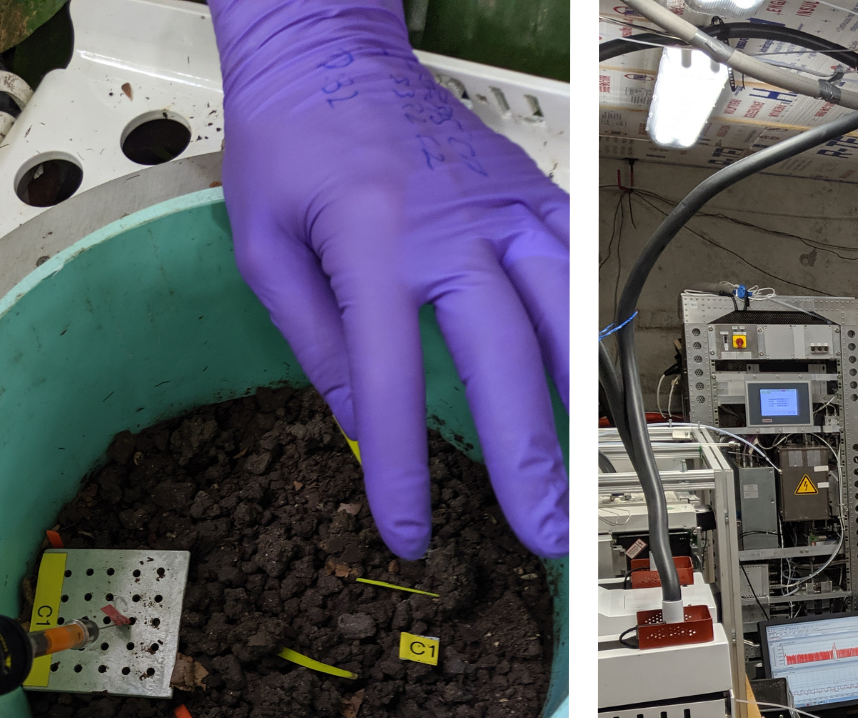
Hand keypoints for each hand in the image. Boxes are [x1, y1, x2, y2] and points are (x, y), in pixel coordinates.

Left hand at [209, 0, 567, 558]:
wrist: (332, 47)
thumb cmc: (293, 140)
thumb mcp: (262, 244)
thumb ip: (312, 336)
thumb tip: (357, 423)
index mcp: (370, 243)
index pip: (389, 381)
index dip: (402, 468)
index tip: (410, 530)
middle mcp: (452, 228)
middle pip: (505, 361)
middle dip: (528, 459)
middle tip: (543, 530)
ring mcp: (506, 210)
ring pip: (566, 316)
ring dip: (579, 403)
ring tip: (587, 470)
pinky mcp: (533, 197)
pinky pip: (579, 270)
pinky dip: (591, 331)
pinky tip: (595, 381)